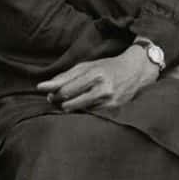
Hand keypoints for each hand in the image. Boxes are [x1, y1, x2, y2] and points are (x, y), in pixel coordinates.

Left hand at [39, 44, 161, 112]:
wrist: (135, 71)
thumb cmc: (107, 67)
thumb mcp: (87, 66)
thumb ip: (65, 76)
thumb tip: (43, 87)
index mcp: (94, 74)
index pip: (66, 89)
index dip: (54, 93)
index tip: (46, 92)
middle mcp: (101, 88)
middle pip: (70, 102)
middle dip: (59, 101)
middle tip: (56, 98)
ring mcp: (108, 101)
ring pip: (79, 110)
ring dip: (70, 107)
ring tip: (69, 100)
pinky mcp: (112, 109)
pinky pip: (89, 113)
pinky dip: (83, 109)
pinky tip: (84, 103)